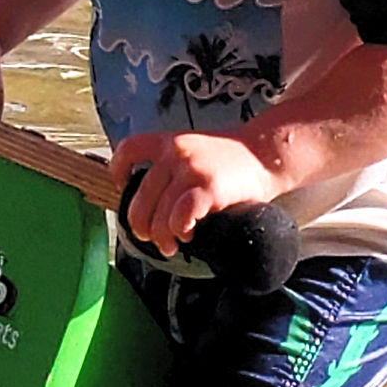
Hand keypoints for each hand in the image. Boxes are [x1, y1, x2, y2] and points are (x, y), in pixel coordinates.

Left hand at [108, 131, 276, 257]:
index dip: (119, 172)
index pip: (128, 150)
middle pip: (139, 197)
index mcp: (167, 141)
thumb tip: (151, 199)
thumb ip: (172, 165)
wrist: (267, 153)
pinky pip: (180, 217)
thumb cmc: (231, 158)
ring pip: (158, 214)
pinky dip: (180, 231)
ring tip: (171, 245)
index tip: (124, 188)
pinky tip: (188, 235)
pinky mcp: (208, 187)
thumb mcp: (194, 148)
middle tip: (150, 237)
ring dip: (161, 237)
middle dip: (140, 224)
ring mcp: (191, 170)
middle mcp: (174, 152)